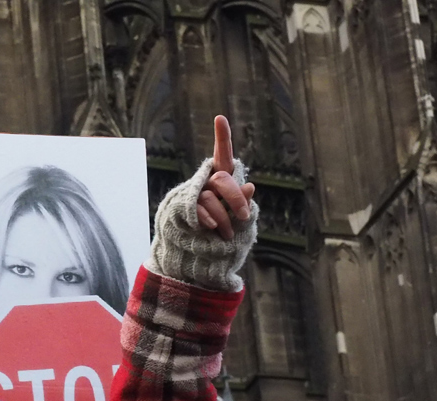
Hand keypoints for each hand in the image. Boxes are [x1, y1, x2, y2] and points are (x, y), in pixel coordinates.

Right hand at [196, 115, 255, 240]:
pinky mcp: (186, 208)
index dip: (221, 137)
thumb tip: (250, 186)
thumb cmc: (223, 228)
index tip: (220, 118)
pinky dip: (208, 218)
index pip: (222, 155)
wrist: (197, 248)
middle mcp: (207, 182)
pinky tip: (212, 226)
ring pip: (212, 198)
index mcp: (221, 178)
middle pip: (222, 180)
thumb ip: (242, 200)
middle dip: (235, 197)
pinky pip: (199, 208)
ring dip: (224, 217)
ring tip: (228, 232)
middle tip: (245, 215)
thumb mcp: (237, 215)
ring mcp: (195, 195)